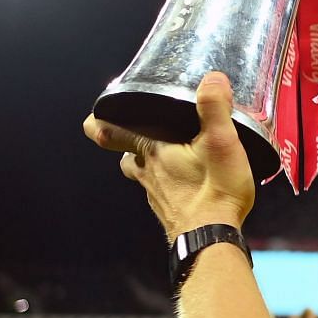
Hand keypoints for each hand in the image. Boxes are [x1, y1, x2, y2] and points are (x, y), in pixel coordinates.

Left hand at [84, 72, 254, 241]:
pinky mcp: (171, 212)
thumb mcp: (220, 142)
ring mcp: (157, 196)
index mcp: (151, 150)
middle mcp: (147, 173)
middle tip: (147, 133)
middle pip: (126, 156)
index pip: (108, 133)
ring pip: (143, 176)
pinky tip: (191, 185)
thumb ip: (214, 108)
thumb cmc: (213, 191)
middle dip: (131, 144)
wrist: (213, 239)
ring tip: (174, 157)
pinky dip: (171, 186)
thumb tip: (212, 78)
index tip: (97, 117)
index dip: (99, 123)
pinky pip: (163, 194)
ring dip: (151, 165)